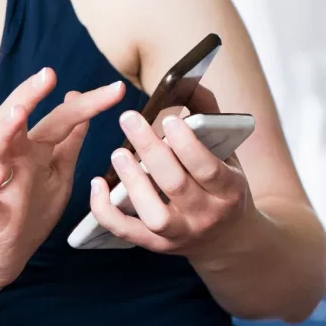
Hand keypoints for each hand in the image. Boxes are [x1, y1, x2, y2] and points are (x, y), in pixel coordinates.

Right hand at [0, 70, 125, 292]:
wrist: (9, 249)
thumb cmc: (34, 205)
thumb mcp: (59, 170)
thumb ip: (68, 140)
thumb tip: (78, 102)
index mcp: (34, 146)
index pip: (60, 117)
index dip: (88, 102)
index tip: (118, 89)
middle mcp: (13, 156)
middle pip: (13, 117)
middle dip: (28, 95)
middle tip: (48, 75)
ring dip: (3, 131)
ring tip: (18, 113)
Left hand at [87, 88, 253, 255]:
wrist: (229, 240)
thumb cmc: (222, 184)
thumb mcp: (228, 153)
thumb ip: (209, 116)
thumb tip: (188, 81)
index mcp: (228, 190)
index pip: (208, 168)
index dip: (187, 145)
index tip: (167, 119)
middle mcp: (206, 215)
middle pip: (175, 184)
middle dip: (151, 150)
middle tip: (128, 118)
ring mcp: (180, 234)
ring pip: (153, 214)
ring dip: (132, 182)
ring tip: (117, 153)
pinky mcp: (156, 245)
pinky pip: (126, 232)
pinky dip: (106, 211)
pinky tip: (96, 184)